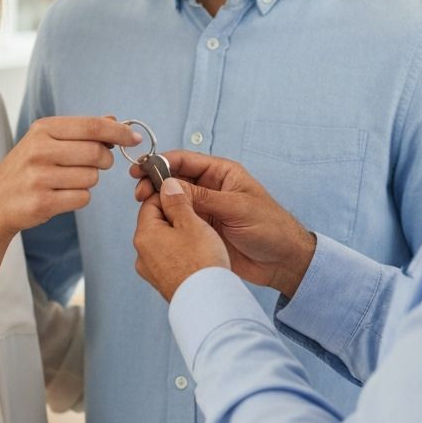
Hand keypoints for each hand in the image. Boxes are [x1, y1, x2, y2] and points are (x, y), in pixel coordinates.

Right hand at [0, 116, 140, 237]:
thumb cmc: (26, 170)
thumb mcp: (45, 141)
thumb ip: (80, 130)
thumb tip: (113, 119)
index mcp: (43, 129)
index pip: (92, 126)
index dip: (119, 131)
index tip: (134, 138)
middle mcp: (40, 150)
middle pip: (97, 153)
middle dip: (104, 161)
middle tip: (93, 164)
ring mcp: (40, 176)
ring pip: (92, 178)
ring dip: (88, 182)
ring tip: (66, 181)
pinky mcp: (43, 201)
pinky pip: (83, 198)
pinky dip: (79, 198)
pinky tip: (60, 196)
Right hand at [131, 151, 315, 297]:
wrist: (283, 261)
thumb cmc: (270, 227)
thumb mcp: (238, 208)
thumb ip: (204, 197)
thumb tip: (170, 185)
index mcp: (221, 174)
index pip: (185, 161)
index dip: (161, 162)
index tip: (142, 169)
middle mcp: (209, 189)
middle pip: (174, 179)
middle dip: (154, 183)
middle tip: (139, 192)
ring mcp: (204, 210)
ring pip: (173, 201)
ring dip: (157, 203)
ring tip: (144, 210)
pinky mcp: (201, 230)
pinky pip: (178, 221)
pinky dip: (165, 222)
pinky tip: (154, 225)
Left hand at [132, 178, 229, 301]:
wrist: (208, 303)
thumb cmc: (202, 262)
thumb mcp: (192, 222)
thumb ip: (177, 202)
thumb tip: (167, 186)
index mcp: (144, 235)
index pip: (151, 203)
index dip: (169, 195)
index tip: (186, 195)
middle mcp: (142, 254)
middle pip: (156, 223)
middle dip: (176, 217)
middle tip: (198, 218)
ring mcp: (151, 271)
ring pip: (164, 242)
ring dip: (180, 236)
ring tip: (201, 239)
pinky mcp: (162, 283)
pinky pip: (169, 259)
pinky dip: (181, 254)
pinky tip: (198, 256)